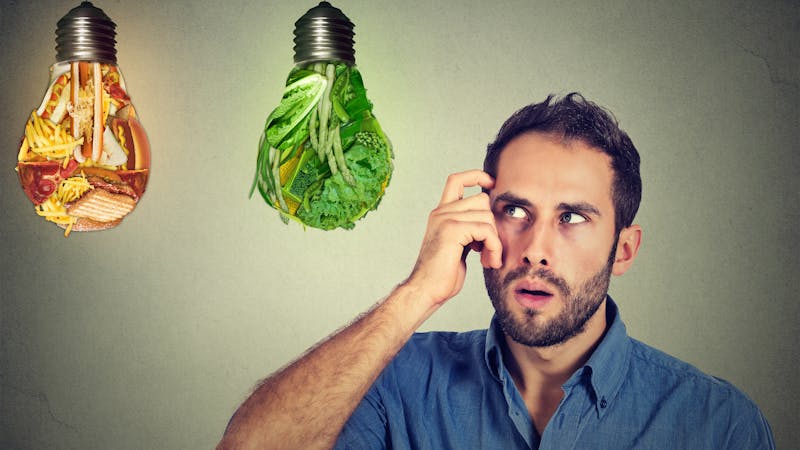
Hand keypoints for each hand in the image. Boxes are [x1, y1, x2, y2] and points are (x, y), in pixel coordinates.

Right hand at [405, 170, 502, 305]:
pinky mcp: (452, 230)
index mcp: (441, 213)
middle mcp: (441, 212)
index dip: (476, 176)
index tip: (492, 184)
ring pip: (487, 215)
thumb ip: (469, 229)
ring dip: (495, 240)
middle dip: (493, 224)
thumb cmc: (442, 274)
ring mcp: (445, 219)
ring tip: (489, 259)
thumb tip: (491, 220)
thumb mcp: (459, 246)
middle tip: (491, 249)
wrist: (426, 290)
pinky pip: (486, 230)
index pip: (457, 180)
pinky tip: (488, 262)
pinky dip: (494, 247)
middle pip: (481, 199)